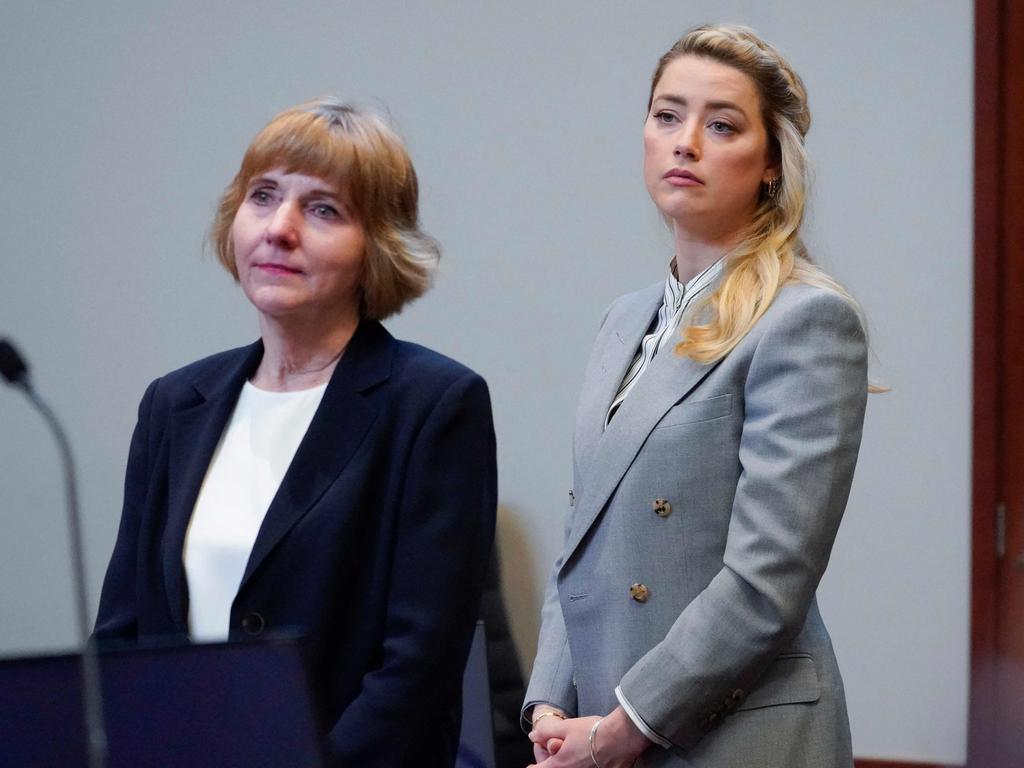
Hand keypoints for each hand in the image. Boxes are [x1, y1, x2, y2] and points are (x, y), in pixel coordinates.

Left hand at [528, 706, 649, 767]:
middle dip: (552, 758)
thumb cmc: (594, 731)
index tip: (536, 758)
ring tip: (576, 748)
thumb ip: (547, 732)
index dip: (535, 764)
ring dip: (568, 761)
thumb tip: (533, 736)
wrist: (622, 737)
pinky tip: (588, 752)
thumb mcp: (566, 726)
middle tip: (558, 744)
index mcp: (560, 764)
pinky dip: (582, 762)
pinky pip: (584, 767)